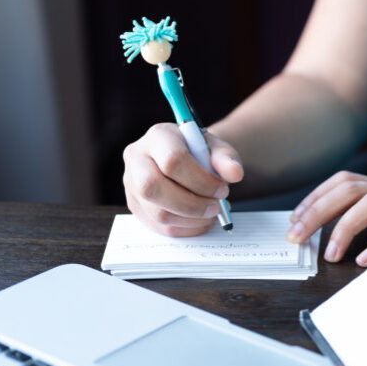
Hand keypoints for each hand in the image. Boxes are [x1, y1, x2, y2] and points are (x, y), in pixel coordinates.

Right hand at [122, 123, 243, 236]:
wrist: (188, 159)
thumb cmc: (201, 152)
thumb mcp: (217, 149)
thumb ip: (227, 158)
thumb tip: (235, 173)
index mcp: (158, 136)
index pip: (172, 160)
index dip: (201, 181)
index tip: (222, 190)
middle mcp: (137, 158)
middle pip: (154, 188)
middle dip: (192, 204)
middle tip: (217, 207)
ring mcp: (132, 184)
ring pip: (157, 212)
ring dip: (192, 219)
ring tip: (212, 213)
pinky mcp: (136, 206)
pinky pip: (159, 227)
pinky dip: (186, 229)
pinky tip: (201, 221)